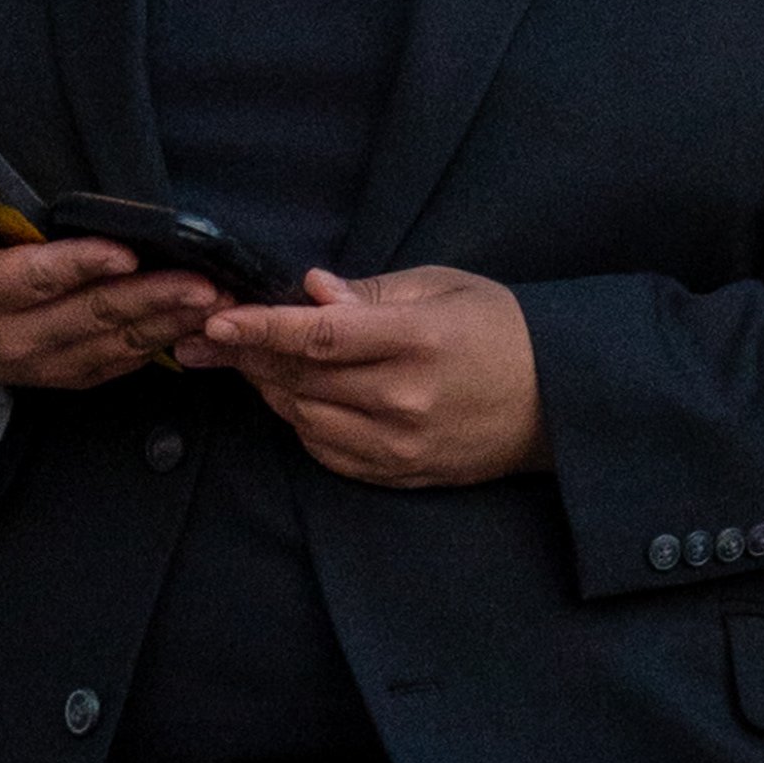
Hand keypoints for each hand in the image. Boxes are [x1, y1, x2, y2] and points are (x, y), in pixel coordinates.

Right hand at [0, 169, 228, 401]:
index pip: (37, 279)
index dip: (82, 265)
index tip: (127, 250)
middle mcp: (18, 338)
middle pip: (93, 316)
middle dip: (154, 297)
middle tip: (207, 282)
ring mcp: (49, 363)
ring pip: (118, 343)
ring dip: (172, 323)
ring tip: (221, 301)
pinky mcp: (72, 375)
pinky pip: (123, 363)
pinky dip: (165, 344)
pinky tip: (203, 324)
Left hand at [173, 265, 549, 487]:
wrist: (555, 400)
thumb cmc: (498, 328)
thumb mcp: (442, 287)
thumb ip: (370, 293)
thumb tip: (310, 289)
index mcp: (416, 340)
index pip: (320, 335)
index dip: (261, 327)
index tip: (217, 320)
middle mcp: (404, 398)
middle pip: (302, 379)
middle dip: (248, 355)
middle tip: (208, 337)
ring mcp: (401, 445)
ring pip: (306, 419)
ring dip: (269, 388)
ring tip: (245, 360)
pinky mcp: (401, 475)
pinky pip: (328, 453)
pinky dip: (300, 423)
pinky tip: (291, 396)